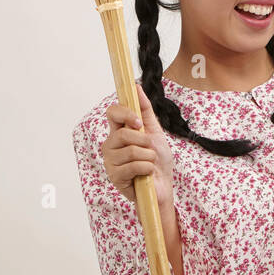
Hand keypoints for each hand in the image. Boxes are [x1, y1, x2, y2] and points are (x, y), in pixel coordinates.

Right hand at [102, 81, 173, 212]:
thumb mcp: (156, 132)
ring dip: (149, 157)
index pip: (112, 113)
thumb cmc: (157, 161)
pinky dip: (147, 168)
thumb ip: (146, 111)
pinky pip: (134, 166)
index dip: (125, 113)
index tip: (139, 122)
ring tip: (150, 163)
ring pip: (131, 150)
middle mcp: (111, 145)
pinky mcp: (115, 177)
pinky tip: (146, 173)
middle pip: (123, 133)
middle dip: (145, 142)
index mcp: (119, 132)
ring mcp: (110, 161)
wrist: (163, 187)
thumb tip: (137, 87)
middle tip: (151, 150)